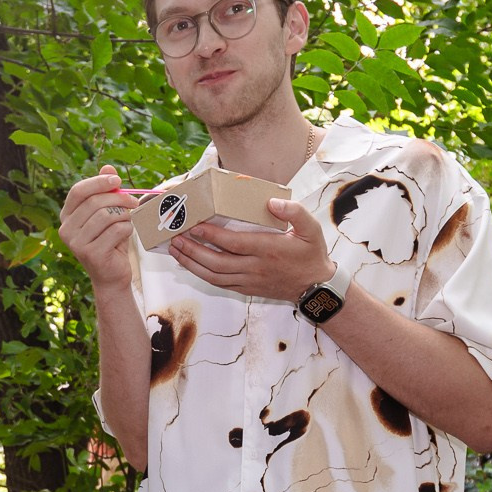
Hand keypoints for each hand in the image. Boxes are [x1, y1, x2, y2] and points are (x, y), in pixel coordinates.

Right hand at [58, 168, 137, 289]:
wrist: (111, 275)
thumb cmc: (109, 242)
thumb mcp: (108, 213)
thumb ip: (106, 191)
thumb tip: (108, 167)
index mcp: (67, 216)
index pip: (78, 191)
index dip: (98, 182)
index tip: (117, 180)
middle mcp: (66, 229)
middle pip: (94, 202)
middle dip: (119, 198)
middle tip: (133, 202)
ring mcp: (76, 243)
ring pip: (106, 216)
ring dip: (124, 215)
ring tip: (130, 219)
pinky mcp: (91, 254)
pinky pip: (115, 231)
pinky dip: (127, 229)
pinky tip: (127, 234)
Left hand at [166, 196, 333, 301]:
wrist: (316, 288)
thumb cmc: (311, 254)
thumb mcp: (311, 229)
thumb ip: (295, 212)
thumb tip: (272, 202)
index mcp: (268, 250)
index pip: (233, 243)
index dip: (211, 236)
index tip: (194, 225)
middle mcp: (255, 267)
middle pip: (217, 262)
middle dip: (193, 250)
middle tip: (176, 237)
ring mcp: (249, 281)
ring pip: (214, 276)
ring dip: (192, 263)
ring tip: (175, 249)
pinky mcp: (247, 289)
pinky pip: (220, 284)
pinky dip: (201, 274)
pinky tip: (190, 264)